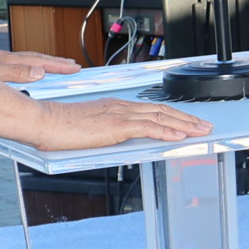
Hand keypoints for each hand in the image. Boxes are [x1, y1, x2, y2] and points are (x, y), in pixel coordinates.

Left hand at [0, 48, 81, 83]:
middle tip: (73, 66)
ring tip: (55, 66)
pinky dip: (26, 66)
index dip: (57, 65)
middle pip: (34, 58)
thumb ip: (15, 73)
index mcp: (6, 61)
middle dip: (55, 62)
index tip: (74, 68)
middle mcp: (1, 59)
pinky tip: (24, 70)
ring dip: (42, 63)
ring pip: (24, 60)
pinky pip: (14, 63)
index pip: (38, 62)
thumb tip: (40, 72)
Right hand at [12, 92, 213, 152]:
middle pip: (162, 111)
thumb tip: (117, 141)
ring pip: (161, 118)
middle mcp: (121, 107)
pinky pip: (148, 128)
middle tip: (205, 126)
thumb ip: (105, 132)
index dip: (173, 115)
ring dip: (184, 125)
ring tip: (201, 131)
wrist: (43, 122)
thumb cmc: (58, 127)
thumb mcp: (88, 129)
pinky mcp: (116, 126)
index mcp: (115, 106)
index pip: (152, 109)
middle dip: (187, 119)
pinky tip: (180, 137)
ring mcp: (119, 115)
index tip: (188, 121)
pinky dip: (167, 132)